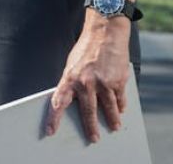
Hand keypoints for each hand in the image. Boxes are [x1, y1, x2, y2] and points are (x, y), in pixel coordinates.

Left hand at [44, 16, 131, 142]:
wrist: (105, 33)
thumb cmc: (86, 49)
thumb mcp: (72, 65)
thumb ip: (72, 82)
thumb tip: (72, 101)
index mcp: (70, 78)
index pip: (58, 102)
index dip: (53, 119)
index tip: (50, 131)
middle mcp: (85, 82)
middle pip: (87, 111)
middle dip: (90, 127)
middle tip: (94, 139)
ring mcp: (103, 83)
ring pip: (108, 109)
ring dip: (112, 120)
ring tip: (113, 128)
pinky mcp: (118, 81)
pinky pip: (119, 99)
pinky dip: (121, 106)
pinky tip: (121, 111)